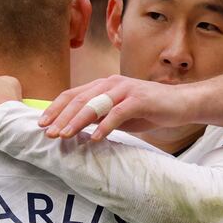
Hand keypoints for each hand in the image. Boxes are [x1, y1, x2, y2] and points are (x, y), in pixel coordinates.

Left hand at [37, 75, 187, 140]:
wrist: (180, 104)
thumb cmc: (148, 110)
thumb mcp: (118, 114)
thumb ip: (98, 118)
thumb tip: (75, 129)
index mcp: (103, 85)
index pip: (73, 94)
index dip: (56, 108)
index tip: (42, 124)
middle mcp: (111, 84)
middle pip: (79, 99)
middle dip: (61, 117)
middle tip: (48, 133)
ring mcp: (125, 90)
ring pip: (95, 105)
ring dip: (77, 121)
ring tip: (64, 135)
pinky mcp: (139, 100)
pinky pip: (118, 113)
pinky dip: (105, 127)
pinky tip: (95, 139)